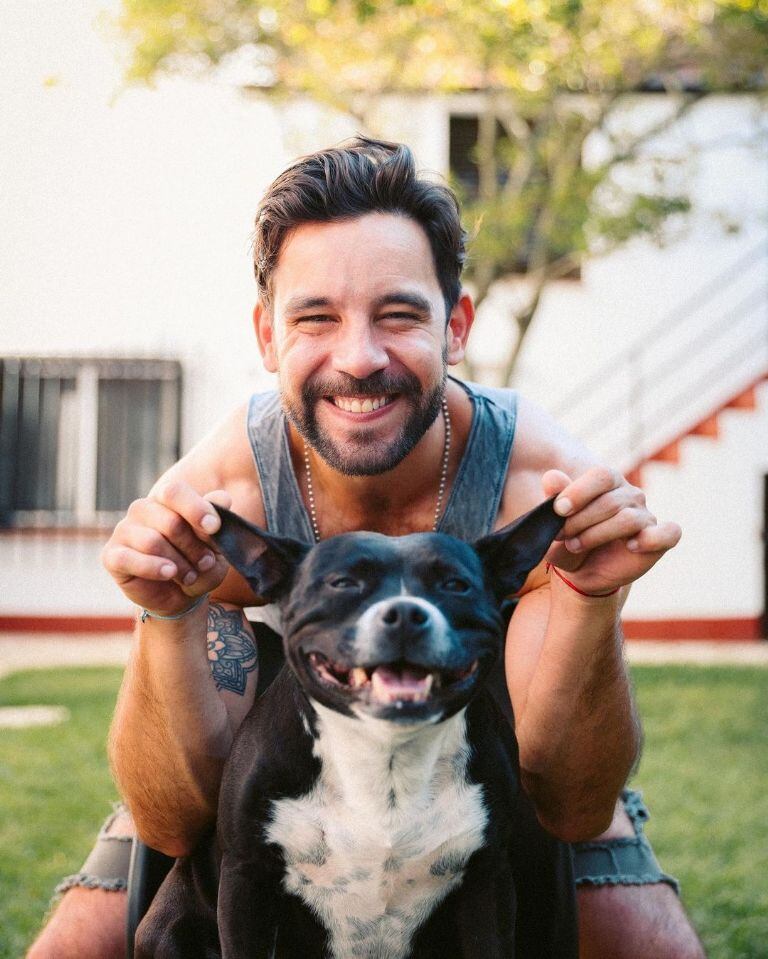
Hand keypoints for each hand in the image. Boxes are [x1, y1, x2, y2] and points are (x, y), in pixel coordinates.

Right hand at [101, 482, 232, 615]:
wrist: (182, 596)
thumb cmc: (199, 562)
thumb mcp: (216, 543)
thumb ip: (217, 519)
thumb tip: (222, 498)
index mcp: (167, 499)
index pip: (174, 491)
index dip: (196, 508)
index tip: (215, 528)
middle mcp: (143, 509)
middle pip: (170, 521)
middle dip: (194, 547)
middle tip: (206, 562)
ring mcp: (125, 530)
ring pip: (153, 542)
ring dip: (178, 563)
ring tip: (190, 575)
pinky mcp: (112, 555)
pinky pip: (129, 559)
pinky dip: (153, 568)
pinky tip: (168, 573)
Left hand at [541, 467, 680, 596]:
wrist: (582, 570)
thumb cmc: (569, 538)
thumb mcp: (555, 521)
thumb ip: (555, 496)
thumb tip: (551, 477)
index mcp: (608, 482)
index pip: (602, 476)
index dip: (579, 491)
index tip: (559, 510)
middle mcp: (631, 495)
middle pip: (611, 501)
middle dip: (580, 520)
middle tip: (562, 536)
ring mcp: (646, 517)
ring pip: (627, 519)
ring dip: (597, 534)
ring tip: (577, 545)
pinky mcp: (659, 540)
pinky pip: (669, 533)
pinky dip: (651, 539)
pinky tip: (631, 546)